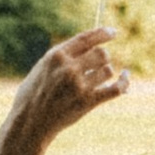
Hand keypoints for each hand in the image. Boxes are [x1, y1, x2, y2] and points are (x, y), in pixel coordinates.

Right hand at [0, 26, 130, 154]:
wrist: (29, 123)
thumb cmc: (32, 96)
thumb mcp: (41, 69)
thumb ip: (61, 58)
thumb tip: (86, 49)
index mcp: (55, 56)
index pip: (86, 39)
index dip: (102, 34)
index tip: (112, 32)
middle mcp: (68, 68)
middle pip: (101, 53)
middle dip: (102, 58)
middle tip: (97, 65)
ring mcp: (79, 85)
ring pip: (108, 70)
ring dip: (105, 73)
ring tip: (95, 80)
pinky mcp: (88, 102)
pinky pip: (116, 88)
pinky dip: (124, 82)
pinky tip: (125, 77)